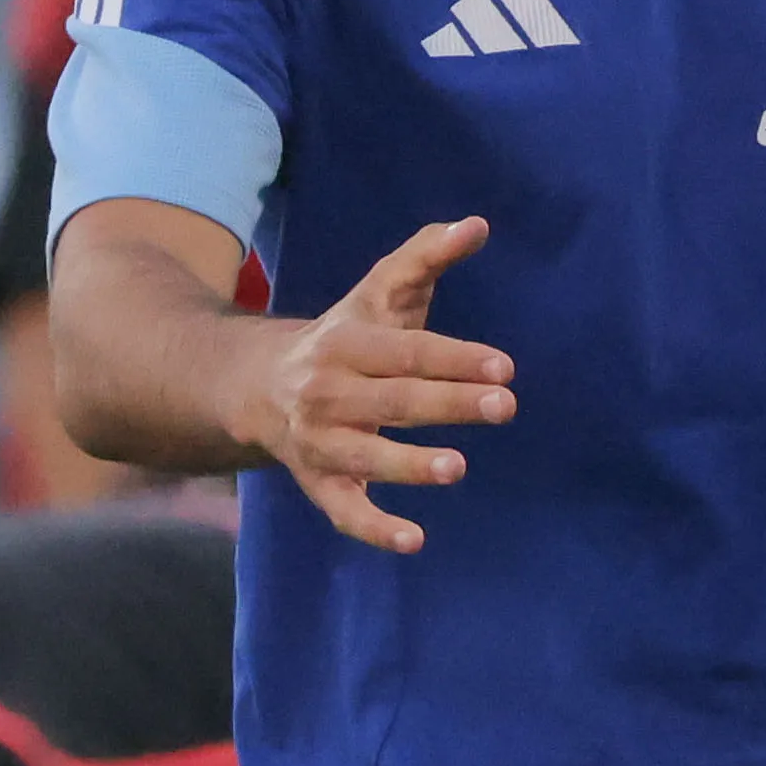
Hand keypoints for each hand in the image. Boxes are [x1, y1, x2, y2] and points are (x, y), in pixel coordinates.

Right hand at [230, 215, 514, 553]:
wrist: (260, 387)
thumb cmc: (346, 338)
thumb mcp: (378, 293)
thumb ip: (426, 256)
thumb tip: (478, 224)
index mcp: (345, 343)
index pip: (406, 351)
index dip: (454, 357)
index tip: (505, 367)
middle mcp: (327, 392)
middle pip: (393, 399)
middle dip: (448, 403)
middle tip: (505, 406)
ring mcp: (321, 442)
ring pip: (366, 455)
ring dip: (409, 464)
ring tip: (457, 468)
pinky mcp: (321, 484)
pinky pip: (345, 512)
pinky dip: (375, 528)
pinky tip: (415, 541)